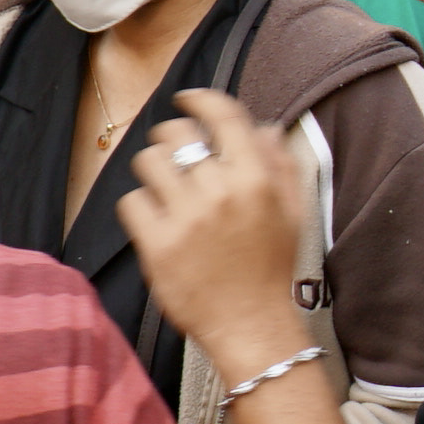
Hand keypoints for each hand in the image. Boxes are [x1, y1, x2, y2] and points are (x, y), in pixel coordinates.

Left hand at [114, 90, 314, 373]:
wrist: (251, 325)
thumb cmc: (272, 269)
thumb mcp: (292, 213)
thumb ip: (280, 165)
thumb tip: (263, 127)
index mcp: (256, 180)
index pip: (222, 116)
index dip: (199, 99)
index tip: (187, 100)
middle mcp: (220, 192)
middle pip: (175, 133)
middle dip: (172, 137)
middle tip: (175, 154)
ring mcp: (186, 219)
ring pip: (148, 162)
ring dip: (154, 170)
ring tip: (165, 189)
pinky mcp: (157, 245)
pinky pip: (131, 202)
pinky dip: (141, 207)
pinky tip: (156, 221)